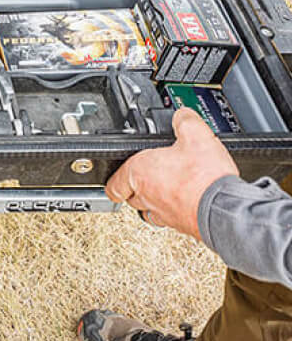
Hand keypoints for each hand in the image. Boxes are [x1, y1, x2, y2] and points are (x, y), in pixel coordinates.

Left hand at [105, 108, 238, 238]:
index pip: (113, 185)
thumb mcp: (195, 134)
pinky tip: (188, 198)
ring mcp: (165, 215)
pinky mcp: (183, 226)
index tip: (117, 177)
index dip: (113, 180)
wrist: (227, 210)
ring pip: (149, 210)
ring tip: (167, 186)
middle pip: (131, 196)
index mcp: (140, 173)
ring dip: (154, 199)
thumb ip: (184, 120)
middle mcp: (148, 197)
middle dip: (135, 187)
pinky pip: (171, 219)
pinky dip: (175, 209)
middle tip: (146, 175)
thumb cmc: (205, 178)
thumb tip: (183, 115)